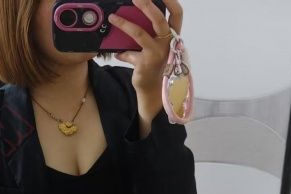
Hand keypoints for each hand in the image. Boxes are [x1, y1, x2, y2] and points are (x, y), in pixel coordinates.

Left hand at [108, 0, 183, 128]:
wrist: (153, 88)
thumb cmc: (154, 63)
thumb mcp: (152, 45)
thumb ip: (145, 32)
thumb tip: (127, 18)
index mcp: (173, 35)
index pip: (177, 13)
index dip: (171, 0)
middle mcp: (168, 42)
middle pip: (159, 19)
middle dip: (147, 5)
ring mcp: (158, 53)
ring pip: (140, 33)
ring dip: (125, 24)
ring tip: (113, 17)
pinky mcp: (146, 63)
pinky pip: (129, 53)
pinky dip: (121, 52)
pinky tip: (116, 52)